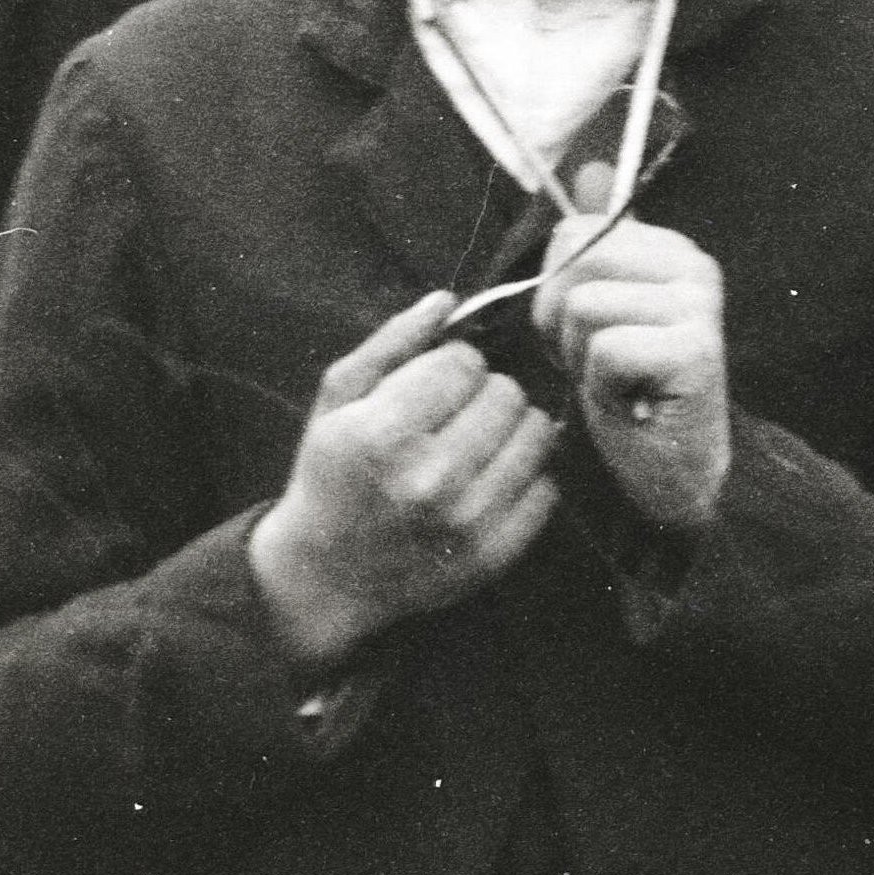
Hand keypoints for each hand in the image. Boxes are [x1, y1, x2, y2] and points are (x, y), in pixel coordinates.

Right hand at [248, 291, 560, 674]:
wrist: (325, 574)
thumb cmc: (329, 474)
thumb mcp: (338, 400)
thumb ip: (391, 343)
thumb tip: (447, 300)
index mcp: (384, 433)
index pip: (465, 362)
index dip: (454, 362)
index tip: (437, 381)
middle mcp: (430, 478)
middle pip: (506, 394)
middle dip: (486, 391)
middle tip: (458, 412)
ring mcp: (467, 521)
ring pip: (536, 434)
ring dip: (513, 427)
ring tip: (479, 440)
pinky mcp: (494, 554)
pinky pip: (547, 488)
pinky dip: (527, 475)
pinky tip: (491, 479)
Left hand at [535, 192, 729, 532]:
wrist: (674, 474)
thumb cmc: (630, 395)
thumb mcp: (600, 312)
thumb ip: (597, 243)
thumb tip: (591, 168)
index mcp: (670, 249)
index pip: (572, 232)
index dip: (556, 290)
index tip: (588, 333)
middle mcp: (694, 266)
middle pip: (574, 262)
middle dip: (562, 324)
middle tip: (601, 363)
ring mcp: (699, 305)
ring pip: (584, 306)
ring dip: (583, 360)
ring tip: (618, 383)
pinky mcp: (696, 349)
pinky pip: (606, 349)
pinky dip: (605, 388)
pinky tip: (633, 403)